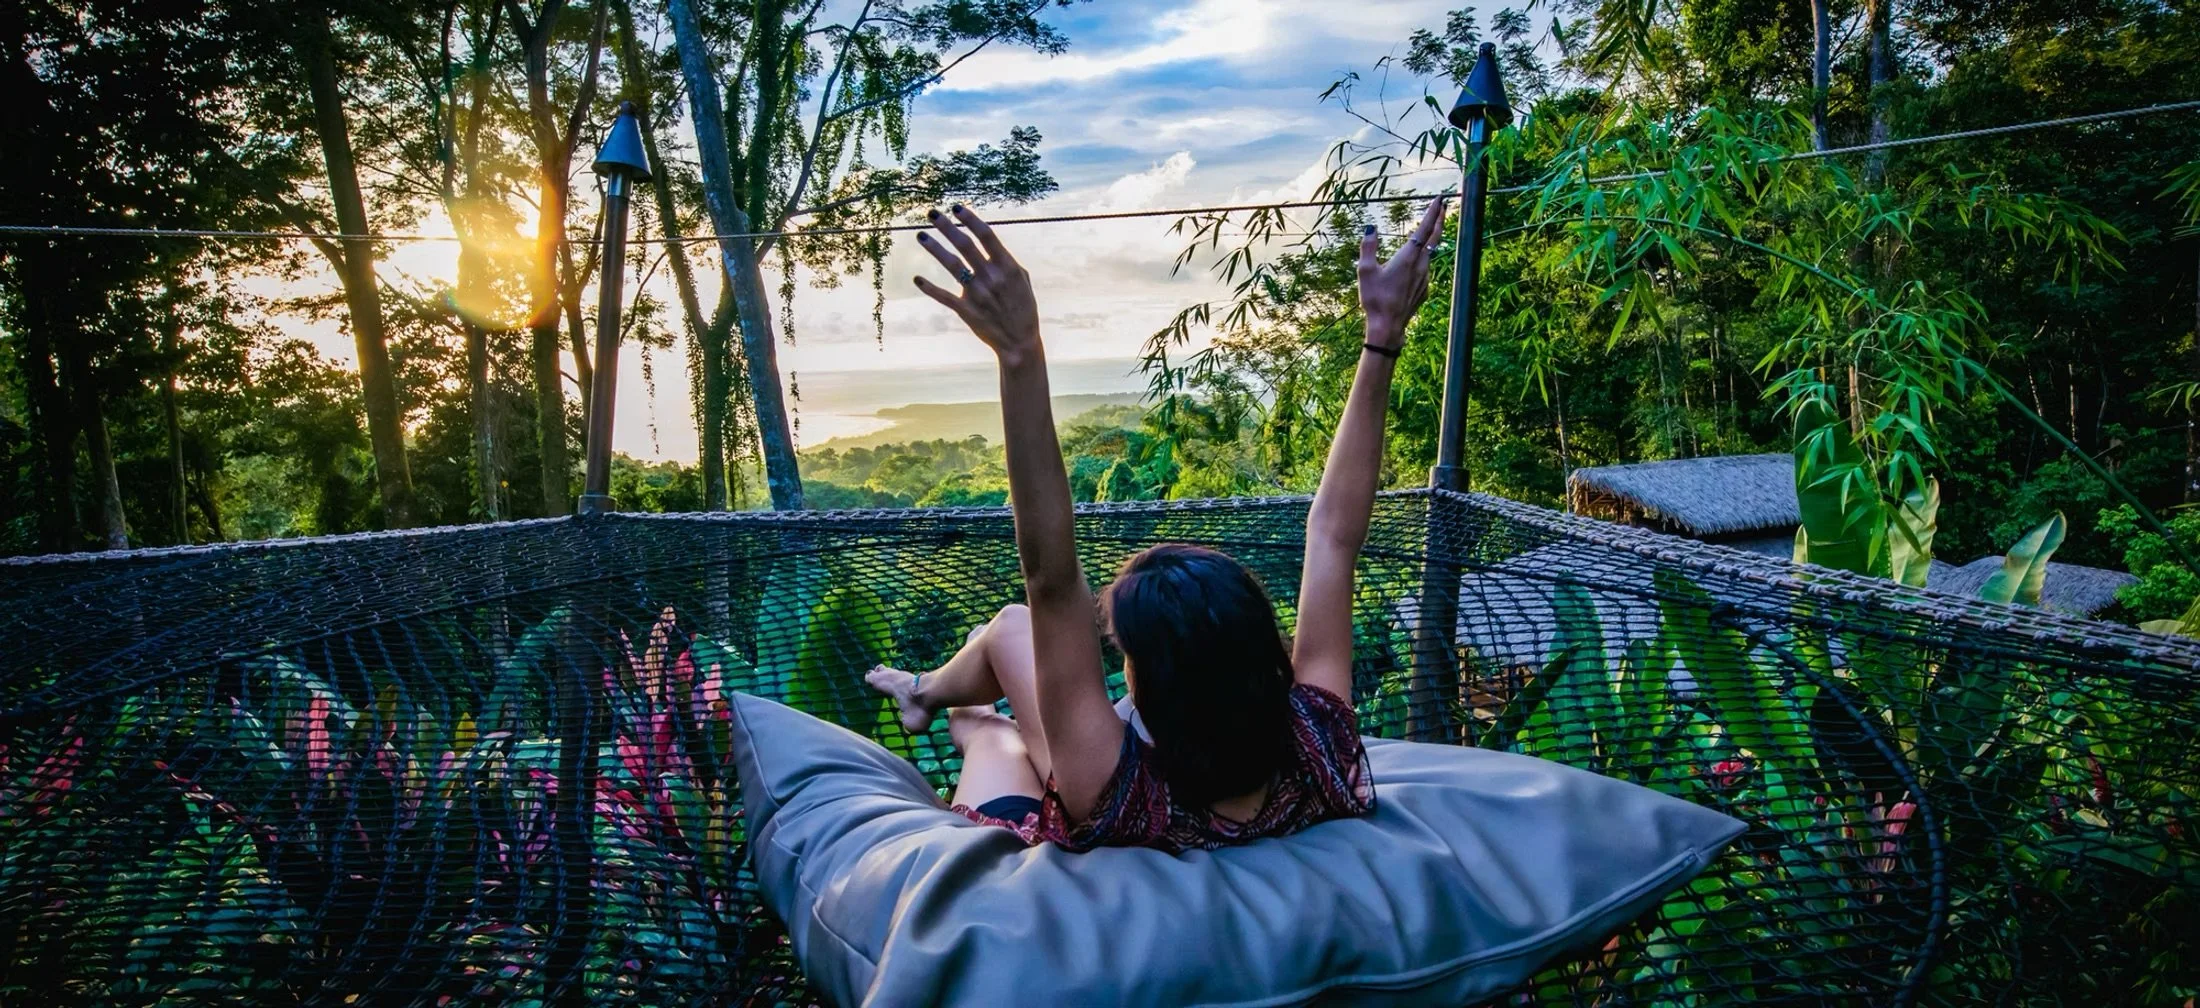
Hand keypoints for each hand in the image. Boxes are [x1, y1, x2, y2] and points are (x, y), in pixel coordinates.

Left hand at [913, 205, 1041, 366]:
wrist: (1019, 342)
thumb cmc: (1023, 308)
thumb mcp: (1023, 281)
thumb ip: (1007, 261)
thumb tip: (990, 244)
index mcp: (1007, 267)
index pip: (986, 236)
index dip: (970, 219)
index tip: (956, 207)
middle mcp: (991, 277)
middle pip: (965, 245)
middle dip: (946, 227)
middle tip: (931, 213)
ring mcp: (977, 294)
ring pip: (951, 265)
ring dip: (934, 248)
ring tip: (920, 235)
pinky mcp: (966, 310)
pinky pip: (944, 296)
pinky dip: (929, 287)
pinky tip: (917, 279)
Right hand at [1357, 196, 1447, 346]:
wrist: (1388, 327)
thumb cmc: (1375, 299)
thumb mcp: (1365, 271)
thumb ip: (1368, 247)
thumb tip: (1370, 228)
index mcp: (1408, 257)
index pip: (1424, 229)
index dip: (1433, 212)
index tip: (1440, 199)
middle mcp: (1421, 265)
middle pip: (1435, 238)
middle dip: (1439, 220)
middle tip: (1443, 206)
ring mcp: (1425, 278)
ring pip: (1431, 253)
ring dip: (1431, 239)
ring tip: (1427, 230)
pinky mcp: (1424, 289)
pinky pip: (1425, 269)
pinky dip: (1423, 259)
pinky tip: (1414, 263)